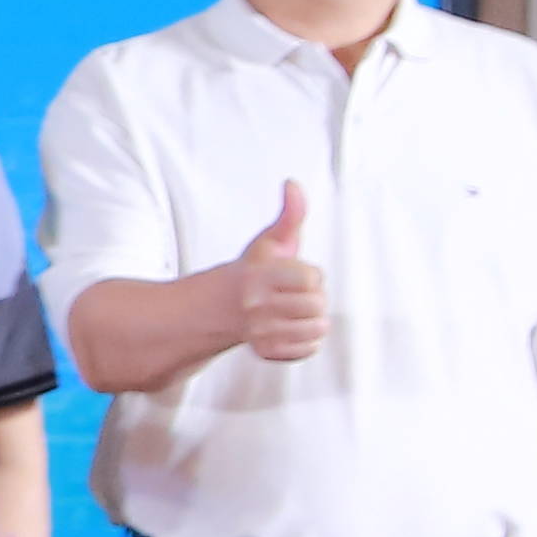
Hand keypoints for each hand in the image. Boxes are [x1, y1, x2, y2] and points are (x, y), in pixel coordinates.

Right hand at [228, 180, 328, 364]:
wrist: (219, 308)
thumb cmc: (252, 271)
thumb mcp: (269, 241)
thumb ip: (289, 214)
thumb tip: (293, 184)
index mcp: (259, 276)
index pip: (312, 278)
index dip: (309, 275)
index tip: (293, 274)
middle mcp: (256, 306)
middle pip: (317, 305)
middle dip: (313, 298)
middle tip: (294, 295)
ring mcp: (259, 332)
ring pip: (317, 330)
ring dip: (313, 321)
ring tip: (295, 313)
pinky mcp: (265, 352)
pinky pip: (308, 350)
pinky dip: (305, 342)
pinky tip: (290, 330)